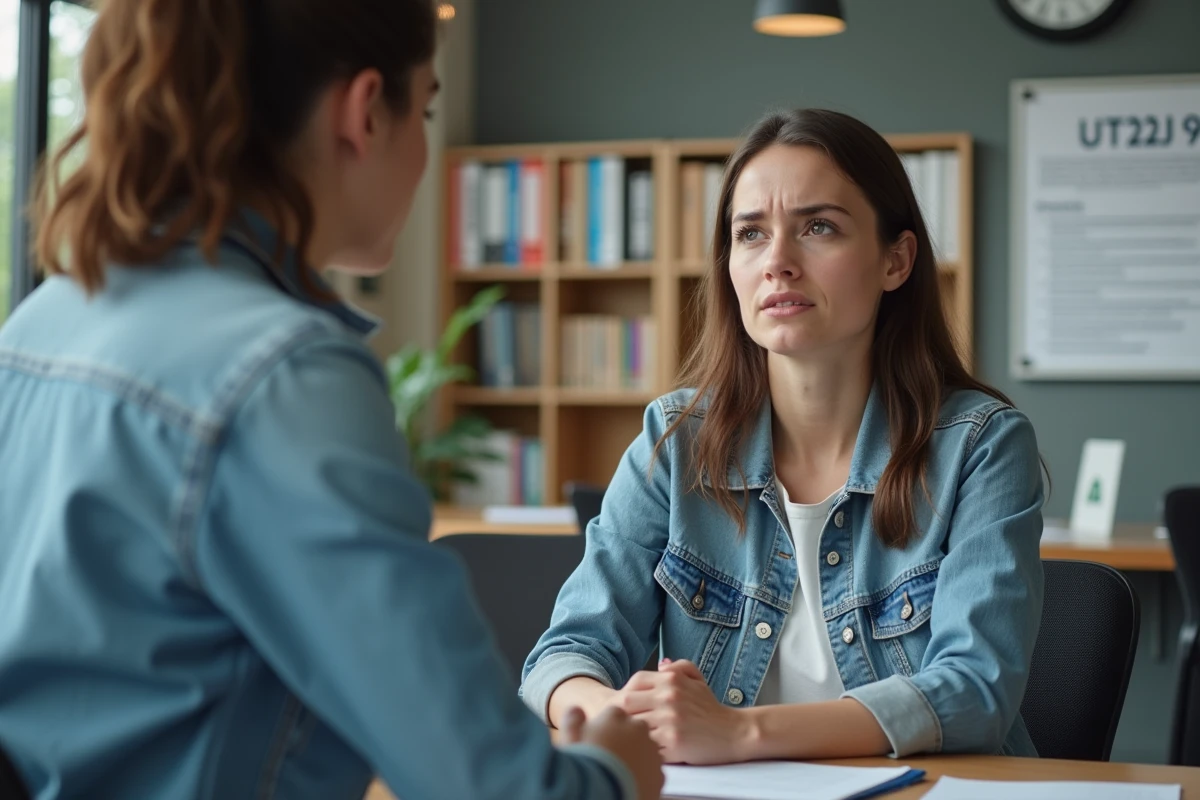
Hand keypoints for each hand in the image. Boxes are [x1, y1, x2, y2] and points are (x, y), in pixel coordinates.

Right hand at [561, 705, 664, 799]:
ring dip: (637, 756)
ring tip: (620, 772)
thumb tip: (576, 709)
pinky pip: (653, 770)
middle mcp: (637, 728)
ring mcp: (652, 751)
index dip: (605, 728)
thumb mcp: (570, 738)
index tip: (598, 740)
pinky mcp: (659, 773)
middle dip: (625, 738)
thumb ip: (573, 720)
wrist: (604, 793)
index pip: (613, 714)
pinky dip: (645, 775)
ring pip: (647, 749)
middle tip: (610, 756)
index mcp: (615, 716)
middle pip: (634, 728)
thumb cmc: (584, 763)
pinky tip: (631, 783)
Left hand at [616, 659, 751, 764]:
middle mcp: (668, 698)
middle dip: (624, 713)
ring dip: (633, 733)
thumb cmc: (710, 707)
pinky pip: (645, 745)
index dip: (627, 693)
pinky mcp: (673, 743)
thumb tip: (660, 665)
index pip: (635, 681)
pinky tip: (649, 751)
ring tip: (635, 738)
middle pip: (626, 703)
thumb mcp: (697, 679)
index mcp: (671, 681)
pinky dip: (644, 748)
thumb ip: (678, 667)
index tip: (630, 706)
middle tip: (626, 723)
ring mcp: (669, 721)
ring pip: (633, 725)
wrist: (733, 732)